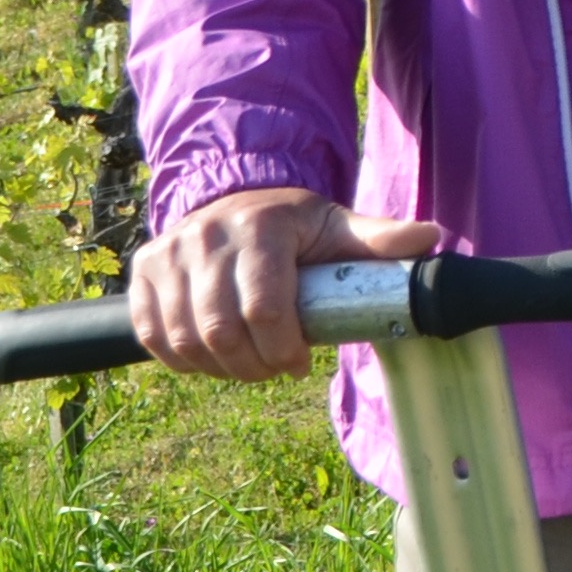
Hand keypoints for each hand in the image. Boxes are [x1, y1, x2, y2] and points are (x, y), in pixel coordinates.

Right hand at [125, 186, 442, 383]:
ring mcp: (168, 254)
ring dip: (220, 368)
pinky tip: (212, 357)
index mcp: (261, 226)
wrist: (236, 202)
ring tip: (248, 364)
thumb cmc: (294, 227)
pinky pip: (153, 336)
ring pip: (185, 340)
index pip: (265, 308)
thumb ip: (378, 238)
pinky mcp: (142, 272)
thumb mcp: (337, 227)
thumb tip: (430, 237)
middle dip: (253, 366)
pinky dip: (181, 360)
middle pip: (221, 331)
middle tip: (275, 369)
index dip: (283, 350)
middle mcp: (206, 236)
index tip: (301, 364)